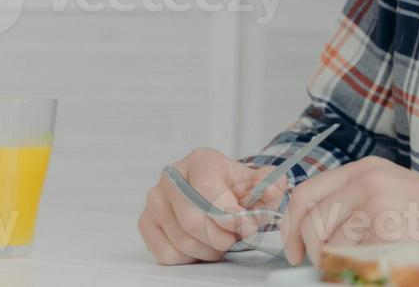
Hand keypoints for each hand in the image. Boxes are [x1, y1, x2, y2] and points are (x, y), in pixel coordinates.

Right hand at [138, 147, 288, 264]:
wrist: (215, 190)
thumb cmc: (234, 188)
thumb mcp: (256, 183)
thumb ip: (270, 185)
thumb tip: (272, 189)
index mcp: (201, 160)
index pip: (210, 191)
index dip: (230, 216)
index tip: (247, 227)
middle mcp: (172, 176)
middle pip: (193, 220)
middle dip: (220, 237)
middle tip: (234, 240)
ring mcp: (155, 199)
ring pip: (181, 239)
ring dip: (208, 249)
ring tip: (222, 242)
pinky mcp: (146, 221)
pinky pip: (166, 253)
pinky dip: (189, 257)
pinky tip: (202, 244)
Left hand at [281, 156, 418, 264]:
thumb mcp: (387, 189)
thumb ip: (350, 199)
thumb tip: (306, 228)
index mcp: (365, 168)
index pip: (306, 193)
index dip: (290, 225)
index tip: (293, 247)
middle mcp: (368, 181)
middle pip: (311, 221)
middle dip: (311, 250)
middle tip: (321, 263)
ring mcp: (377, 205)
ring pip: (329, 244)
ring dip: (337, 261)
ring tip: (364, 258)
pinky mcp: (386, 230)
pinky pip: (351, 259)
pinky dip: (357, 268)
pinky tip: (379, 260)